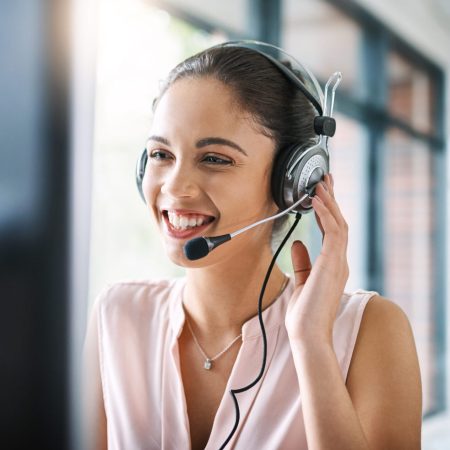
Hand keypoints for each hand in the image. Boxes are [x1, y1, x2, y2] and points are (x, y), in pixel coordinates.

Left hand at [285, 173, 348, 344]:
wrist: (307, 334)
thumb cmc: (305, 315)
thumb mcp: (301, 282)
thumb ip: (302, 263)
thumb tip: (298, 244)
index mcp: (333, 266)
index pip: (333, 232)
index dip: (328, 211)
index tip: (322, 194)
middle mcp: (339, 262)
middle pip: (338, 223)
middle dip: (332, 200)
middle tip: (325, 179)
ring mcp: (338, 262)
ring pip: (338, 224)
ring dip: (329, 202)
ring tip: (320, 183)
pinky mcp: (333, 264)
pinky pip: (333, 232)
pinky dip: (326, 214)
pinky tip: (317, 201)